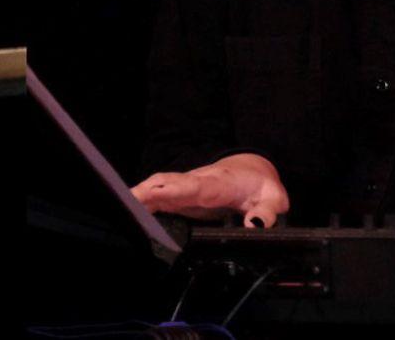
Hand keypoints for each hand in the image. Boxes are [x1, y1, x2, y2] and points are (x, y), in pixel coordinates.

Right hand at [131, 153, 289, 225]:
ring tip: (119, 208)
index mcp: (219, 183)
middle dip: (145, 191)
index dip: (172, 191)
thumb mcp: (275, 198)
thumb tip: (253, 224)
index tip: (153, 195)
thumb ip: (267, 212)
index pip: (193, 186)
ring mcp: (187, 187)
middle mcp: (198, 182)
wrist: (253, 171)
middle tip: (123, 203)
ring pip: (159, 187)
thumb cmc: (262, 187)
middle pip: (167, 183)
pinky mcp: (181, 195)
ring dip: (139, 195)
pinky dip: (142, 200)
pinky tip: (128, 211)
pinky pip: (159, 195)